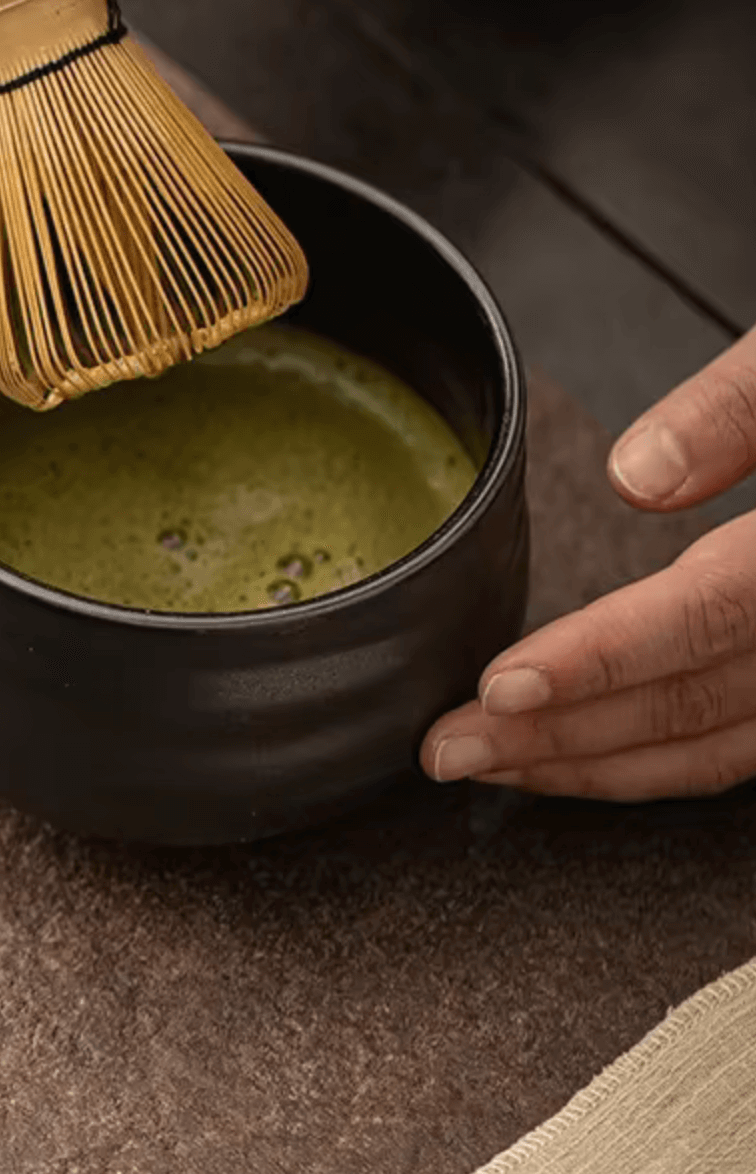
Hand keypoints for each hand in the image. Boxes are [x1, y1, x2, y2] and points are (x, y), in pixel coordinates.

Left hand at [422, 329, 755, 799]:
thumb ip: (739, 407)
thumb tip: (635, 476)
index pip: (708, 618)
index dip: (598, 661)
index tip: (499, 688)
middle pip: (702, 707)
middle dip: (564, 740)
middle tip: (447, 751)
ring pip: (728, 750)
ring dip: (606, 766)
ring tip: (499, 765)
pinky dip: (672, 760)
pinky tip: (600, 754)